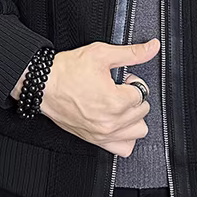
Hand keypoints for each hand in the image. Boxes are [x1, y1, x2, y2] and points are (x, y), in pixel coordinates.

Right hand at [11, 38, 159, 157]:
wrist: (43, 85)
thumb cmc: (67, 71)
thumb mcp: (101, 54)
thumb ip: (131, 53)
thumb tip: (152, 48)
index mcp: (115, 101)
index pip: (142, 93)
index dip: (133, 82)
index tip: (123, 79)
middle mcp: (111, 121)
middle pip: (142, 111)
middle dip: (134, 97)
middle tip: (119, 88)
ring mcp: (103, 133)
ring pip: (138, 130)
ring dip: (133, 117)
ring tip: (120, 105)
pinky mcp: (94, 140)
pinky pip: (124, 148)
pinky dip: (125, 136)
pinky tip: (118, 122)